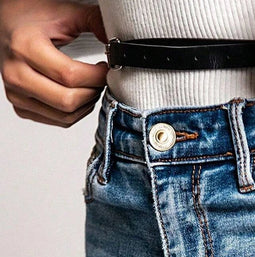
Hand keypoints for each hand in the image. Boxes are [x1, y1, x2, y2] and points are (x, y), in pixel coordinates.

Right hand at [0, 0, 108, 126]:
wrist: (8, 25)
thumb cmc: (34, 19)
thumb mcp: (65, 12)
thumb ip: (95, 22)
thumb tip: (120, 44)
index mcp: (24, 47)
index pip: (70, 76)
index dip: (97, 76)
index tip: (106, 68)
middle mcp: (16, 73)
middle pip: (68, 101)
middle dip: (93, 91)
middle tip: (100, 79)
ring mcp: (16, 94)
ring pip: (66, 115)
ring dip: (87, 104)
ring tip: (90, 85)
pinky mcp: (21, 107)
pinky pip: (60, 120)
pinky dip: (76, 112)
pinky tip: (79, 94)